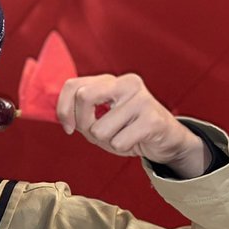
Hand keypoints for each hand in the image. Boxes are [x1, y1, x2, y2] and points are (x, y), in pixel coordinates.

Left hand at [56, 73, 211, 177]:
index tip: (68, 127)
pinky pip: (119, 142)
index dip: (64, 109)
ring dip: (106, 141)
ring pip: (100, 129)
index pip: (73, 85)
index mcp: (111, 80)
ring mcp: (142, 99)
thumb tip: (63, 116)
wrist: (165, 139)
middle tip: (96, 133)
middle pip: (84, 97)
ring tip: (121, 136)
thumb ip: (80, 112)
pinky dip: (121, 148)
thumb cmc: (127, 128)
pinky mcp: (153, 119)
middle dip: (84, 125)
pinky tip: (133, 140)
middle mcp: (127, 83)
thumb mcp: (100, 118)